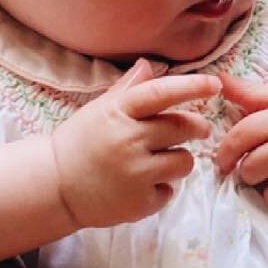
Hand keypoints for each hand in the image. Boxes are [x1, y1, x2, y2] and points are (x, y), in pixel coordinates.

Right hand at [50, 60, 219, 228]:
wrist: (53, 186)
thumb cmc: (79, 142)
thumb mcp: (99, 110)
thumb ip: (127, 90)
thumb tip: (148, 64)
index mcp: (118, 113)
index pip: (161, 93)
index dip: (191, 86)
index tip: (214, 84)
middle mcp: (128, 141)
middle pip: (182, 128)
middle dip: (197, 127)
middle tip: (199, 129)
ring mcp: (134, 174)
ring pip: (184, 161)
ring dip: (179, 160)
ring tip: (159, 161)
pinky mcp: (139, 203)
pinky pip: (170, 190)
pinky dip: (161, 188)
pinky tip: (141, 185)